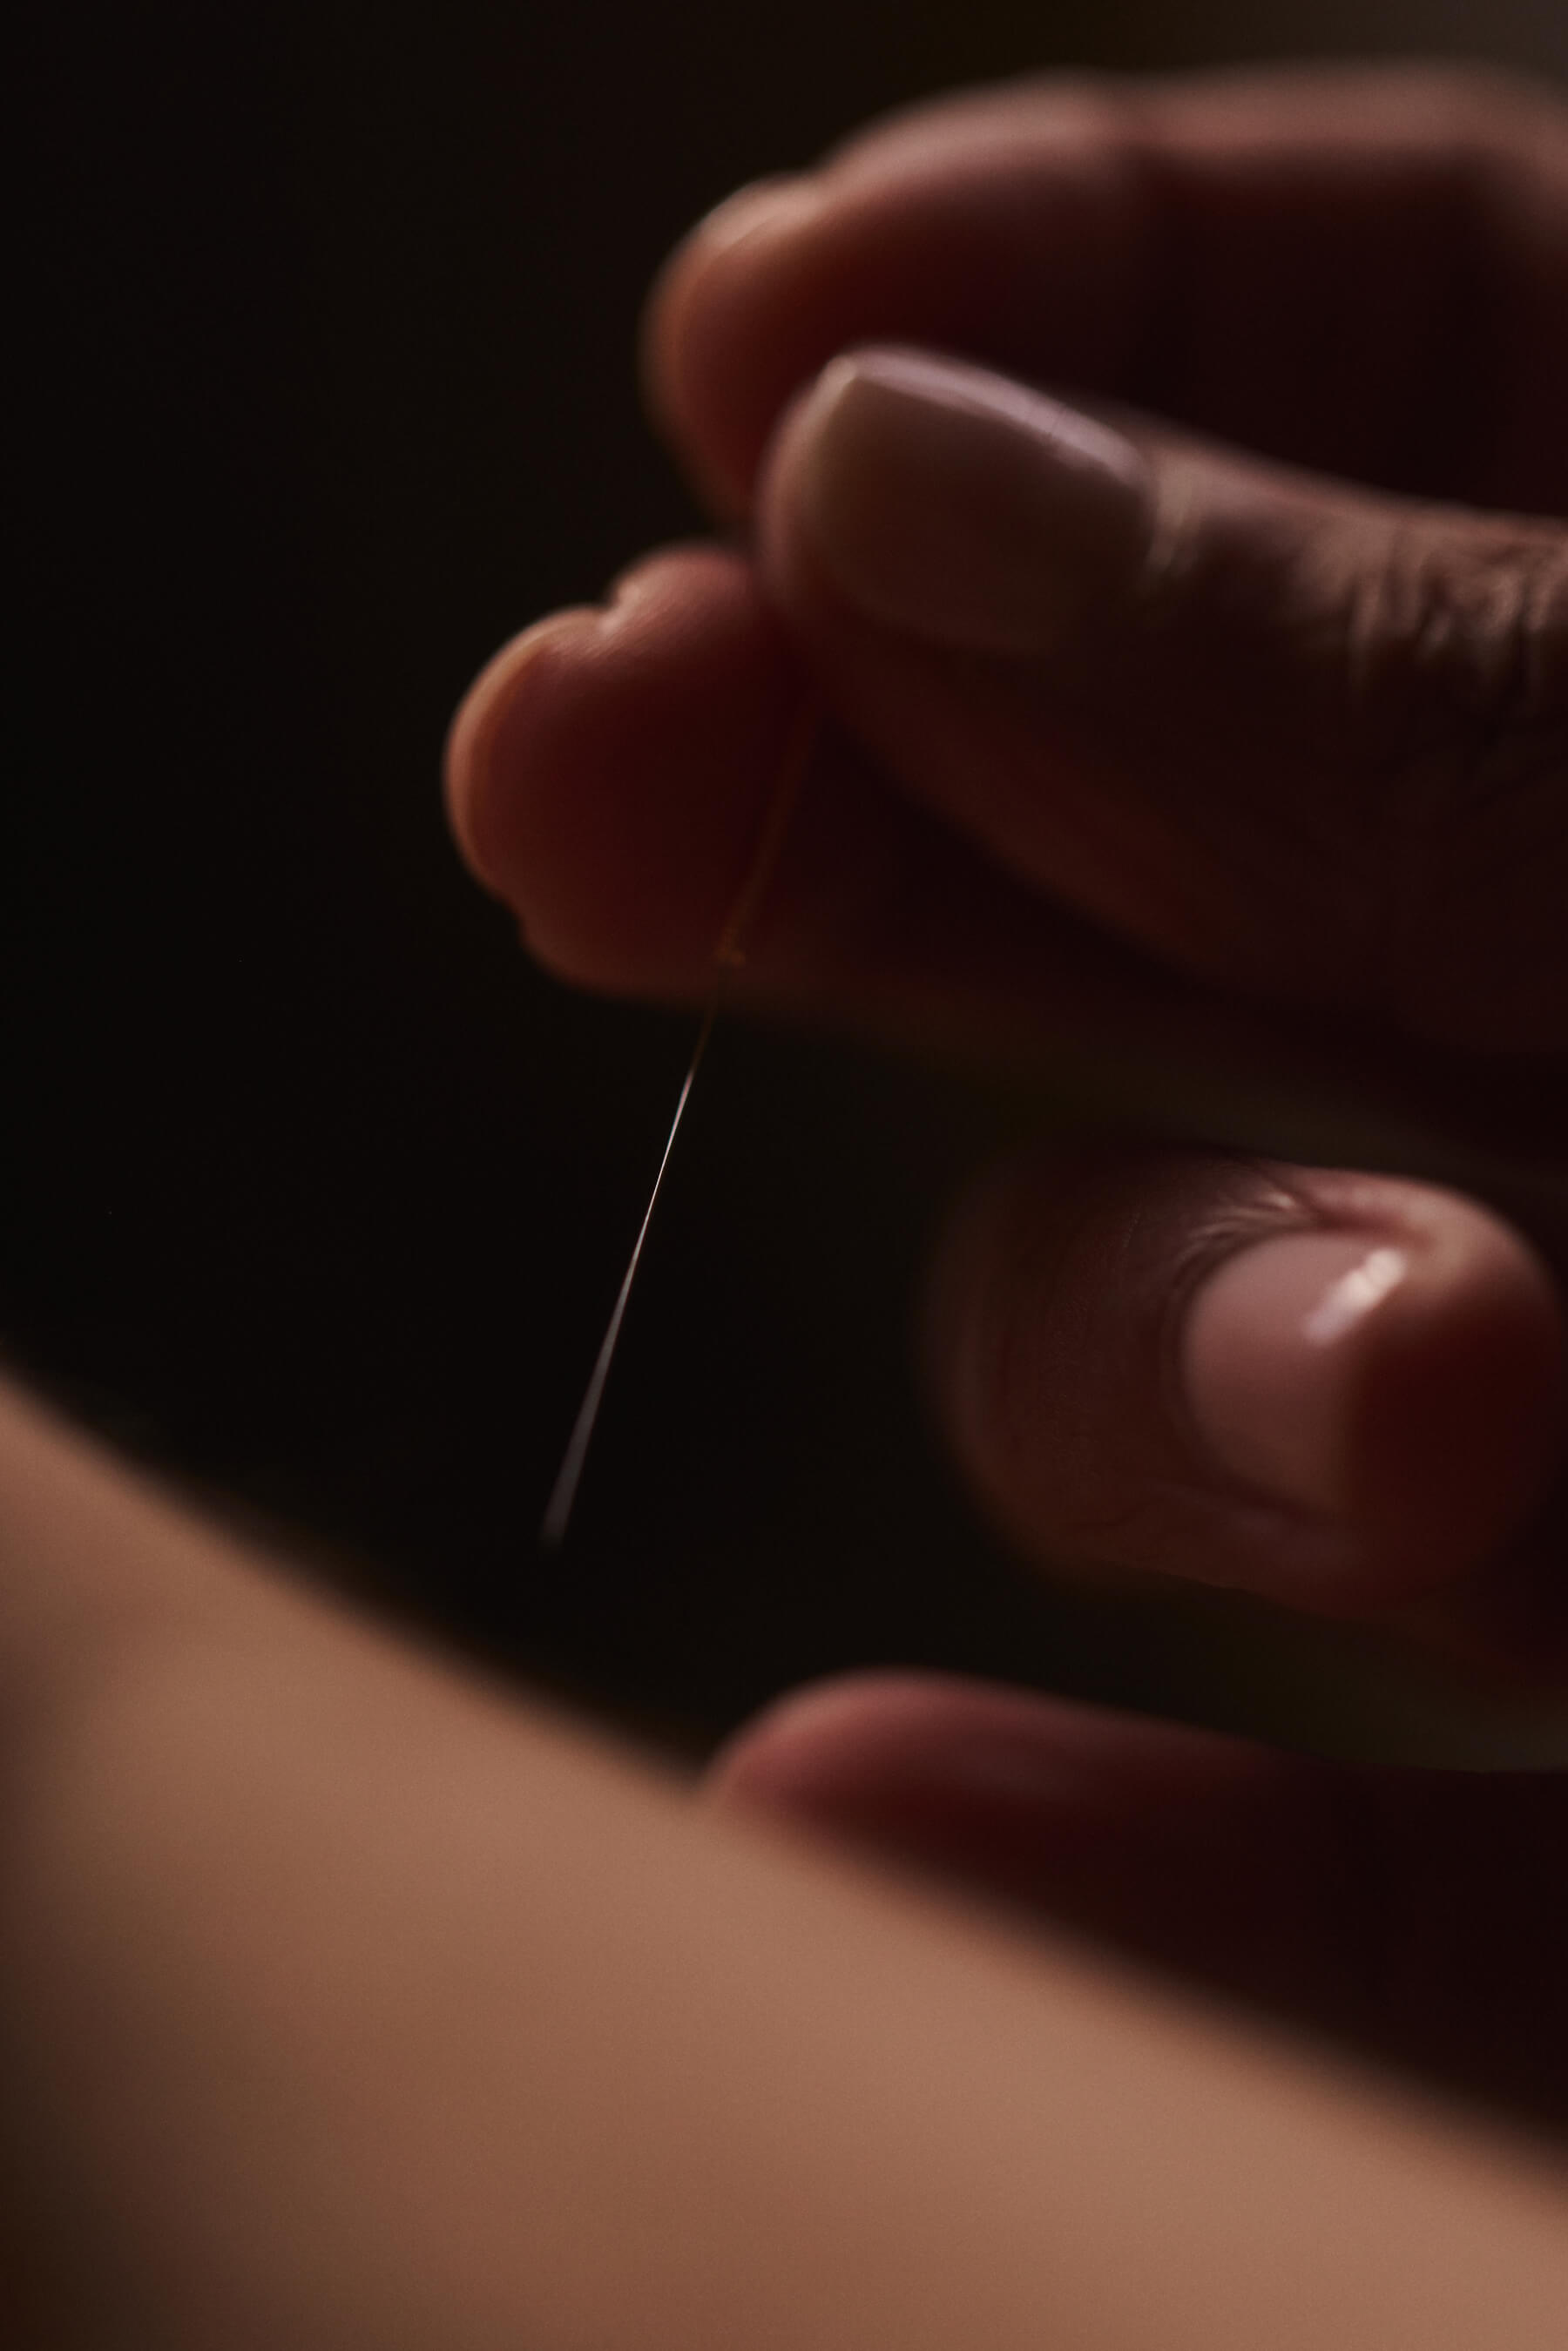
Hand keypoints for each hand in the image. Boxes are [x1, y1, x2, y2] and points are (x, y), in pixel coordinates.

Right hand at [445, 65, 1567, 2126]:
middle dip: (886, 814)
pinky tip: (845, 1824)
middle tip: (589, 765)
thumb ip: (1475, 705)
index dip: (1087, 294)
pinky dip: (1141, 1881)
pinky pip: (1383, 1890)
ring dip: (1172, 1362)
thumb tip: (917, 494)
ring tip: (1387, 1394)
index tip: (775, 329)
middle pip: (1200, 861)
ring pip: (1249, 1354)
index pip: (1429, 346)